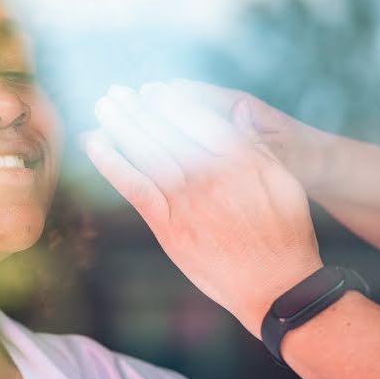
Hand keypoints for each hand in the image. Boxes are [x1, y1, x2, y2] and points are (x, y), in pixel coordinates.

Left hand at [86, 82, 323, 335]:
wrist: (276, 288)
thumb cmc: (284, 234)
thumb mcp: (283, 180)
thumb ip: (256, 144)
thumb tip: (237, 112)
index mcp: (240, 157)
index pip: (194, 117)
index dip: (168, 100)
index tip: (150, 90)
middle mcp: (209, 173)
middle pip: (165, 130)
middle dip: (137, 107)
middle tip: (116, 92)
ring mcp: (186, 200)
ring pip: (146, 151)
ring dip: (120, 124)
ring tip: (103, 105)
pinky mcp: (168, 225)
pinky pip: (133, 185)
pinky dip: (110, 161)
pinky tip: (94, 142)